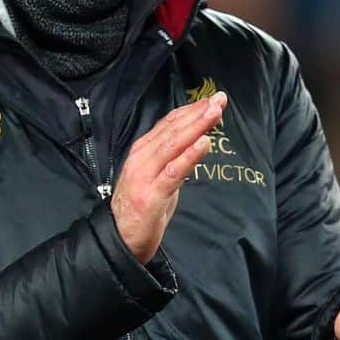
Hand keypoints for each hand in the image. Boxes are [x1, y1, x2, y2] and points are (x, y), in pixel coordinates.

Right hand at [111, 92, 226, 262]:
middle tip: (220, 99)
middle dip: (198, 113)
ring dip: (197, 127)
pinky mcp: (152, 195)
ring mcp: (145, 175)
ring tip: (215, 113)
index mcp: (142, 151)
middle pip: (173, 130)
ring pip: (174, 145)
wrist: (119, 239)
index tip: (212, 100)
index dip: (191, 110)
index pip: (168, 124)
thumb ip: (170, 158)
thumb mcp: (155, 176)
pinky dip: (190, 156)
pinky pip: (174, 172)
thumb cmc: (139, 208)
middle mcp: (142, 158)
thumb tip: (195, 142)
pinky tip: (204, 144)